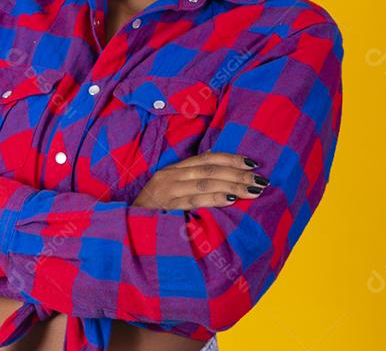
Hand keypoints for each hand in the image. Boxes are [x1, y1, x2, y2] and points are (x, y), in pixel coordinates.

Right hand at [132, 151, 269, 210]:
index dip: (230, 159)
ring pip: (206, 182)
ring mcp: (167, 191)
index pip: (206, 158)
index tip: (253, 163)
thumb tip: (220, 176)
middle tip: (261, 180)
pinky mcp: (166, 208)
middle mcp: (170, 176)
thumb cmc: (151, 212)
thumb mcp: (168, 191)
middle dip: (238, 174)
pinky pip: (194, 200)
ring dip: (233, 185)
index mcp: (172, 170)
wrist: (124, 227)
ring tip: (253, 190)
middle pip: (210, 170)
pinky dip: (214, 198)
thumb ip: (189, 183)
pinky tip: (231, 200)